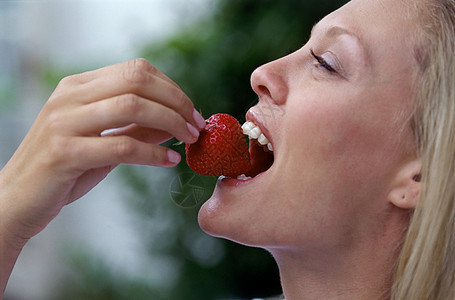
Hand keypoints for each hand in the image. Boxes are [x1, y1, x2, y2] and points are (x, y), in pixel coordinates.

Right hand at [0, 58, 204, 244]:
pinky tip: (170, 162)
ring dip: (170, 123)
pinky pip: (121, 146)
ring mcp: (64, 122)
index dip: (172, 88)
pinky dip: (153, 154)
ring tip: (189, 140)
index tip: (192, 111)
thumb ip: (137, 127)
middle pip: (138, 81)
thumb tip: (176, 122)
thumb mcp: (104, 140)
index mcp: (78, 86)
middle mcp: (70, 96)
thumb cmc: (65, 168)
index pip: (136, 70)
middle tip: (196, 125)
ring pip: (132, 106)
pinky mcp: (64, 152)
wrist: (17, 199)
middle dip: (177, 102)